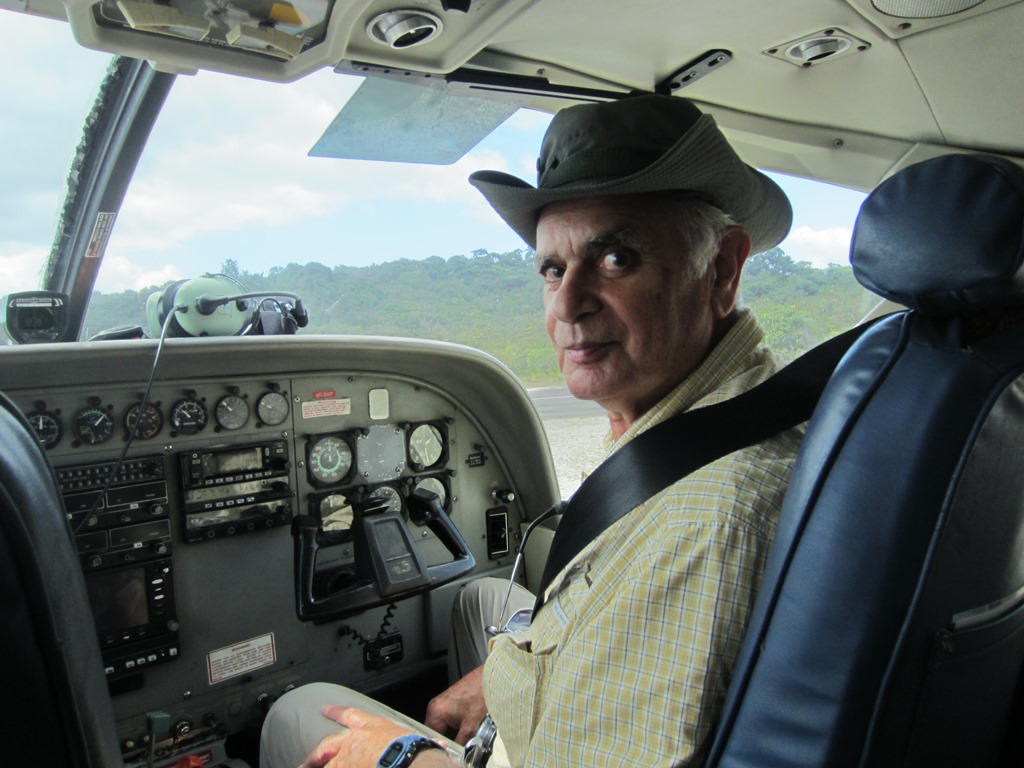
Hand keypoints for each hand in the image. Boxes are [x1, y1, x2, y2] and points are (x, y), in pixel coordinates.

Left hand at [300, 707, 445, 767]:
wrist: (409, 763)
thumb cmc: (414, 750)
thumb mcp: (413, 738)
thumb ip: (412, 740)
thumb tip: (435, 745)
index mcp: (371, 727)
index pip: (350, 715)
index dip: (337, 711)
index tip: (325, 708)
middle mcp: (354, 742)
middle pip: (327, 744)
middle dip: (315, 753)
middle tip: (304, 762)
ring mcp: (346, 760)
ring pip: (327, 765)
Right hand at [424, 665, 487, 745]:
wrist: (488, 678)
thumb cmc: (479, 695)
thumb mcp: (470, 725)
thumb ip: (461, 742)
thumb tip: (458, 752)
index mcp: (435, 712)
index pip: (432, 737)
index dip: (443, 745)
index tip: (453, 749)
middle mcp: (434, 706)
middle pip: (436, 731)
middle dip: (448, 738)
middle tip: (461, 741)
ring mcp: (440, 703)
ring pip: (442, 725)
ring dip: (452, 731)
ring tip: (465, 731)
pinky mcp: (448, 701)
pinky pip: (446, 718)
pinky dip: (455, 724)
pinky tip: (465, 724)